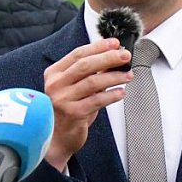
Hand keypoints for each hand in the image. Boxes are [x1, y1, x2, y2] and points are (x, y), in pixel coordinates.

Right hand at [43, 38, 131, 170]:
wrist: (56, 138)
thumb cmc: (67, 110)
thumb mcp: (74, 87)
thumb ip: (89, 73)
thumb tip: (113, 57)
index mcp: (54, 73)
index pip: (78, 54)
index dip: (98, 47)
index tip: (114, 43)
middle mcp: (56, 85)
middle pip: (85, 65)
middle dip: (108, 58)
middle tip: (125, 56)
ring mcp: (63, 99)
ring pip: (93, 82)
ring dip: (114, 77)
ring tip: (128, 75)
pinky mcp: (73, 114)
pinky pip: (97, 100)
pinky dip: (111, 95)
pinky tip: (120, 92)